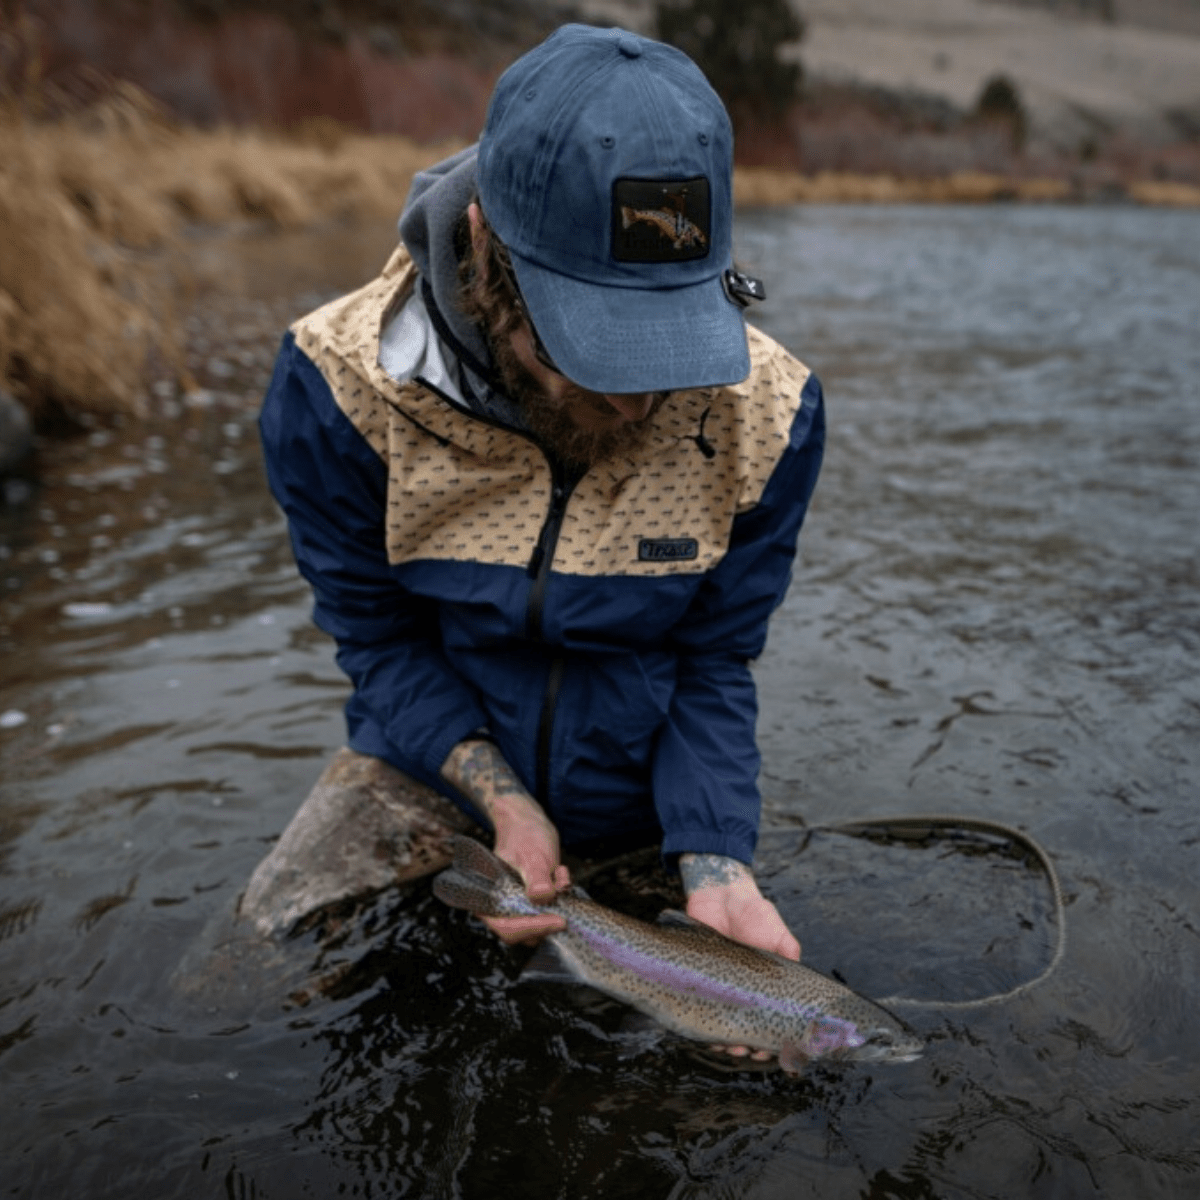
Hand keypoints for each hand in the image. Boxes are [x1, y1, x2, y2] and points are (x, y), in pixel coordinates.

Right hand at [486, 798, 568, 944]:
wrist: (527, 822)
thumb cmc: (523, 834)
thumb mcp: (533, 854)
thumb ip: (536, 877)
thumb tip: (541, 898)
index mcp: (489, 898)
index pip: (507, 928)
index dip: (532, 928)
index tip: (557, 921)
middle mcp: (500, 905)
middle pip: (522, 931)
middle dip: (547, 918)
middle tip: (564, 903)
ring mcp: (516, 904)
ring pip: (538, 922)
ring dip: (555, 905)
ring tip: (559, 877)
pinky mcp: (531, 901)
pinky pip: (547, 910)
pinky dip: (559, 896)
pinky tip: (560, 874)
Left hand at [681, 853, 800, 1062]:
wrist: (719, 895)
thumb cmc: (753, 914)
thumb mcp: (777, 932)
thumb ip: (789, 951)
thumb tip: (801, 972)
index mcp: (763, 984)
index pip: (769, 1018)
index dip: (771, 1038)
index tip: (770, 1050)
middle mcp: (741, 990)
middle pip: (744, 1027)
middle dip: (747, 1045)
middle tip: (748, 1051)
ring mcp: (719, 987)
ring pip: (721, 1023)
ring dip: (725, 1040)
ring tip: (729, 1047)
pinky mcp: (698, 980)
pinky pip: (699, 1007)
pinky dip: (701, 1023)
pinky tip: (705, 1035)